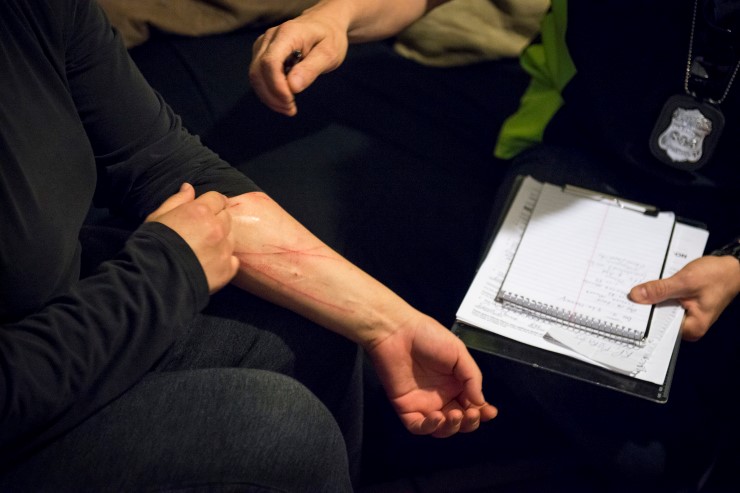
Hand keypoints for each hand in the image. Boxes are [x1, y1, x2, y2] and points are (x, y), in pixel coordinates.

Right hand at [146, 183, 238, 293]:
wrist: (154, 280)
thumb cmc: (151, 245)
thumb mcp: (158, 217)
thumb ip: (176, 200)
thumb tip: (188, 187)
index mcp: (200, 211)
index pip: (217, 198)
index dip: (211, 203)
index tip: (206, 210)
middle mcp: (216, 228)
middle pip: (226, 217)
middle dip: (217, 220)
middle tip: (201, 231)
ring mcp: (224, 250)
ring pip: (231, 238)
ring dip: (221, 240)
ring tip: (202, 249)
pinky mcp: (227, 270)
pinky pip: (232, 261)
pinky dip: (224, 261)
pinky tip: (209, 264)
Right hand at [249, 12, 348, 115]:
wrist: (324, 24)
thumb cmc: (329, 38)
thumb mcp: (329, 53)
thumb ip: (311, 69)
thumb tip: (292, 87)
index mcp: (287, 34)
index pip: (270, 62)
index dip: (276, 86)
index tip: (291, 101)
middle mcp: (270, 38)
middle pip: (258, 71)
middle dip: (272, 96)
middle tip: (291, 110)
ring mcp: (263, 45)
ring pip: (255, 76)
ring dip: (269, 97)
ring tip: (289, 108)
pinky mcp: (262, 54)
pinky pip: (258, 76)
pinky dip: (268, 93)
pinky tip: (283, 101)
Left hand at [365, 313, 497, 437]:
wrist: (397, 331)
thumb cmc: (429, 336)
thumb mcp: (459, 352)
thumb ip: (472, 377)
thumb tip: (481, 401)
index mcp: (455, 384)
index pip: (472, 405)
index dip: (482, 412)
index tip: (490, 412)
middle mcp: (441, 396)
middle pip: (459, 421)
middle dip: (469, 422)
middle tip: (472, 414)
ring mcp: (423, 404)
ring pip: (441, 428)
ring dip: (452, 427)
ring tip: (455, 415)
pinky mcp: (405, 407)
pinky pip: (418, 426)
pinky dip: (430, 427)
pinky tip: (437, 418)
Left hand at [629, 255, 739, 340]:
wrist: (733, 269)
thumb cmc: (717, 276)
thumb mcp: (686, 281)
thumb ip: (661, 289)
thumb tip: (636, 296)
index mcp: (691, 328)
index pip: (658, 328)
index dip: (641, 318)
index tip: (624, 310)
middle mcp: (688, 327)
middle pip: (657, 319)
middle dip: (644, 308)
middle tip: (625, 297)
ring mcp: (685, 317)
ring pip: (659, 310)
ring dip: (650, 300)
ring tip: (634, 291)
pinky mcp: (682, 307)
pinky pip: (664, 303)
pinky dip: (657, 295)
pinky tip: (647, 288)